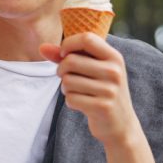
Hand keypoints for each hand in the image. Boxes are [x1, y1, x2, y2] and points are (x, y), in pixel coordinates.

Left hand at [40, 33, 142, 147]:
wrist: (121, 124)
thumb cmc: (101, 91)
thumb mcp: (91, 70)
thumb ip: (66, 56)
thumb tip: (42, 47)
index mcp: (114, 57)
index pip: (86, 38)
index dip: (68, 44)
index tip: (64, 55)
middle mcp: (114, 71)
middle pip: (71, 61)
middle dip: (61, 70)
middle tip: (67, 77)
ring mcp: (110, 90)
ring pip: (67, 81)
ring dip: (65, 88)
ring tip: (76, 92)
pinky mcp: (102, 107)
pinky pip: (71, 98)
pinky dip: (70, 101)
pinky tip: (81, 104)